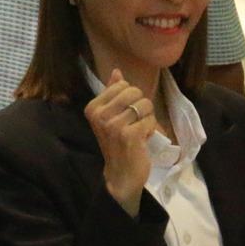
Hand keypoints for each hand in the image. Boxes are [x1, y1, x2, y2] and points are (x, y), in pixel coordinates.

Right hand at [87, 69, 157, 216]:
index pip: (123, 84)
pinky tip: (142, 140)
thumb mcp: (111, 116)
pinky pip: (150, 119)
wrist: (121, 174)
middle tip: (134, 123)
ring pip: (145, 105)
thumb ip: (112, 93)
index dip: (131, 98)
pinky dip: (151, 129)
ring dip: (147, 119)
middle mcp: (100, 115)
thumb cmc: (118, 143)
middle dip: (141, 106)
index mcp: (93, 107)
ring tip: (138, 132)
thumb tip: (116, 71)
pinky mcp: (128, 135)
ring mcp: (113, 125)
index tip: (125, 115)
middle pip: (135, 92)